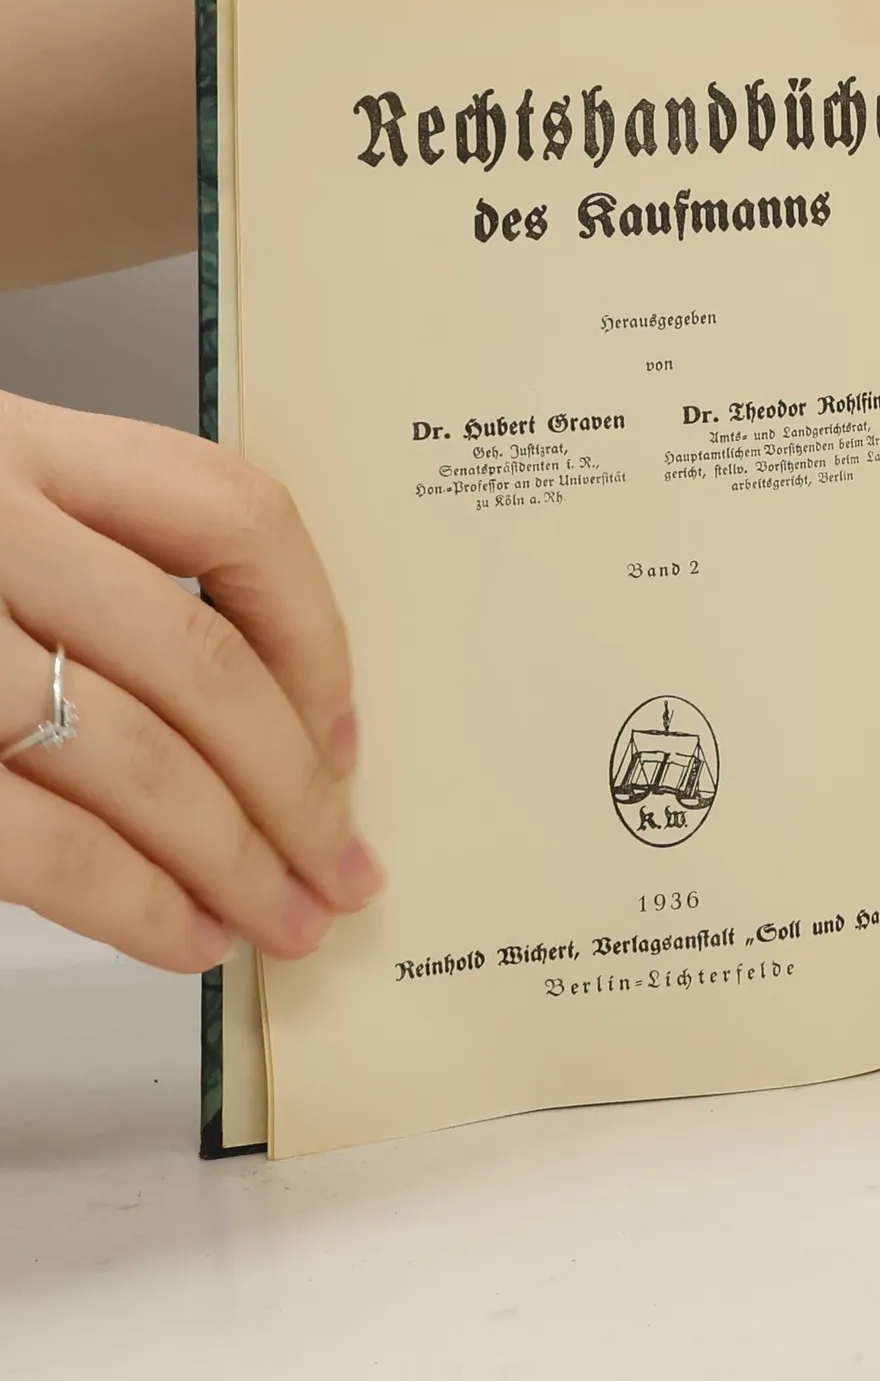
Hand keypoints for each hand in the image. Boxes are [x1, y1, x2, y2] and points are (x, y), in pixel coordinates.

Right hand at [0, 393, 378, 970]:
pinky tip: (182, 937)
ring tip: (284, 923)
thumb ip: (69, 569)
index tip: (345, 730)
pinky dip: (133, 902)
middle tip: (343, 870)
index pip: (232, 512)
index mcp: (9, 442)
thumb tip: (258, 721)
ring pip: (138, 757)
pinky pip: (40, 841)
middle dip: (295, 788)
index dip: (317, 634)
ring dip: (233, 860)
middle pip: (203, 662)